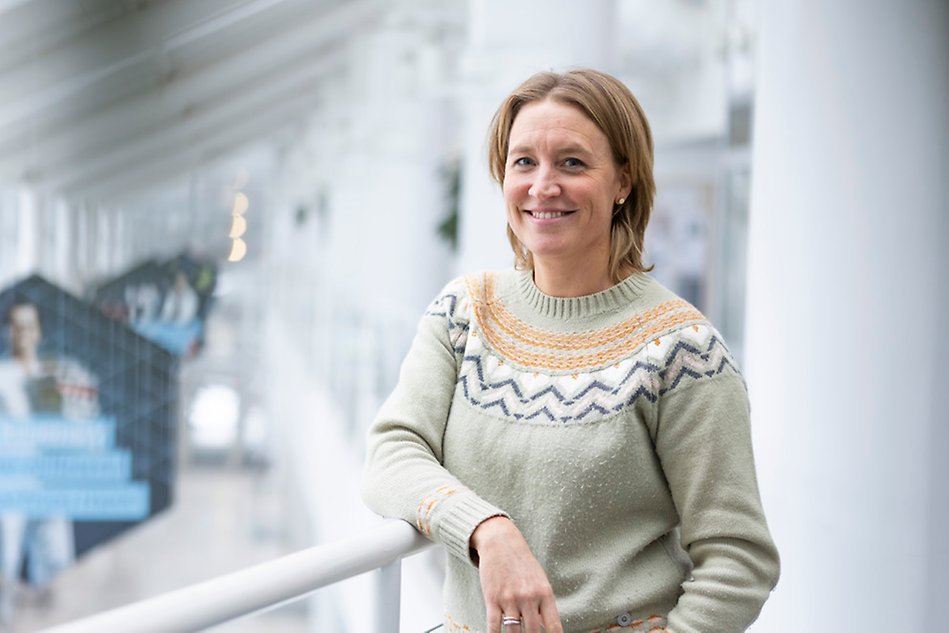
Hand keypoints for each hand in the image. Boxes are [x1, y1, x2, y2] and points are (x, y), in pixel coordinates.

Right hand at [470, 516, 563, 632]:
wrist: (501, 543)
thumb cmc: (523, 563)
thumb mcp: (540, 581)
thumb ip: (544, 604)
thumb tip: (545, 627)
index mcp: (544, 593)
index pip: (554, 626)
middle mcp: (528, 597)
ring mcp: (510, 599)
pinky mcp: (492, 599)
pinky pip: (493, 626)